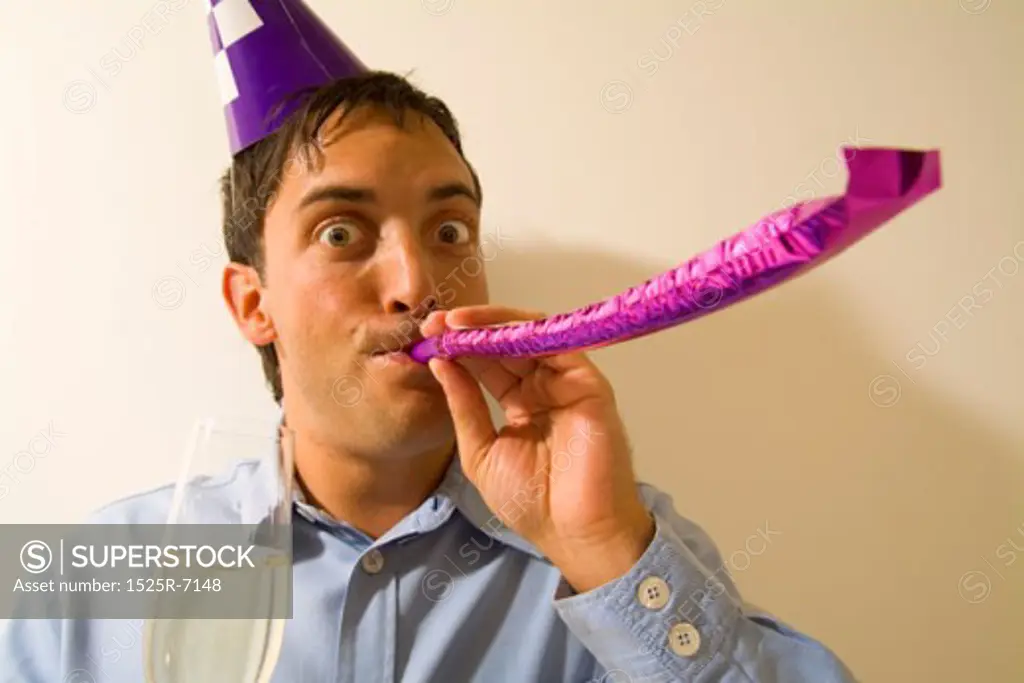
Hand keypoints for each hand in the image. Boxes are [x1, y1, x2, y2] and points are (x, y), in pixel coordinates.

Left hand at [421, 305, 654, 592]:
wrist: (572, 530)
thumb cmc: (531, 502)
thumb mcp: (481, 451)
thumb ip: (465, 406)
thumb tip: (440, 363)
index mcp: (522, 403)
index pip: (488, 364)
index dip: (458, 347)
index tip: (426, 336)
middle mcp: (545, 387)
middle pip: (506, 343)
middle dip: (468, 330)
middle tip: (434, 322)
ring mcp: (567, 383)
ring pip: (529, 336)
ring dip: (491, 324)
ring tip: (454, 323)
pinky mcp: (588, 383)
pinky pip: (557, 345)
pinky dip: (523, 331)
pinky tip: (490, 331)